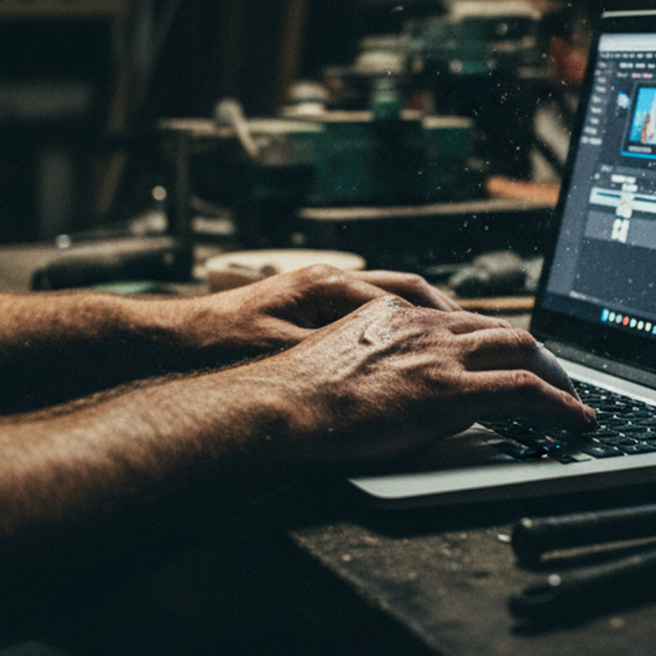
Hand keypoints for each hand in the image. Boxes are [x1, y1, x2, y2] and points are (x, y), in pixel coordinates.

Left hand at [186, 264, 460, 359]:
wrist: (172, 344)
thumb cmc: (221, 348)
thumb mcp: (287, 357)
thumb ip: (342, 357)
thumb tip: (394, 372)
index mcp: (328, 287)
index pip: (407, 296)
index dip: (449, 320)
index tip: (480, 340)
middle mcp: (329, 282)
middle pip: (408, 292)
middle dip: (449, 316)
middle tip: (483, 340)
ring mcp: (320, 294)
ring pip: (390, 302)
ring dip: (424, 321)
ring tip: (454, 346)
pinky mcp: (308, 310)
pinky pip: (367, 314)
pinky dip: (394, 329)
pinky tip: (405, 352)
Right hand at [244, 295, 595, 467]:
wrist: (279, 408)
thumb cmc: (294, 394)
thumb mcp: (338, 357)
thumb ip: (374, 357)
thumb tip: (391, 379)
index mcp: (396, 315)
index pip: (466, 321)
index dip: (498, 341)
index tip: (512, 357)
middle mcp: (424, 327)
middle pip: (503, 330)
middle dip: (539, 355)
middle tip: (556, 378)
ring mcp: (439, 356)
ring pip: (522, 351)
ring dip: (556, 377)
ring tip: (572, 400)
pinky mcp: (448, 392)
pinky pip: (524, 392)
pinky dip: (558, 404)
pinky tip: (574, 420)